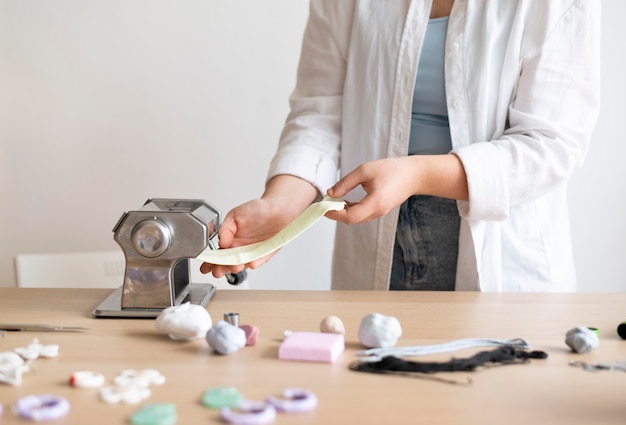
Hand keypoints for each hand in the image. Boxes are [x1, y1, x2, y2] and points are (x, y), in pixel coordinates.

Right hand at [200, 198, 292, 277]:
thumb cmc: (258, 209)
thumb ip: (225, 228)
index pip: (220, 254)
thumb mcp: (235, 215)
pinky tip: (251, 263)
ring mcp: (254, 252)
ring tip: (233, 267)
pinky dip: (257, 261)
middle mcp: (242, 248)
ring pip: (244, 263)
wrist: (279, 207)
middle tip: (217, 272)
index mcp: (232, 240)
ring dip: (238, 266)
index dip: (212, 262)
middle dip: (223, 268)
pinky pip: (261, 258)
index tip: (206, 267)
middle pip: (230, 262)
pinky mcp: (267, 252)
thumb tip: (221, 242)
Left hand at [325, 154, 467, 223]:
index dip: (334, 213)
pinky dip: (352, 209)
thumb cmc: (393, 169)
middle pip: (352, 220)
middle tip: (326, 202)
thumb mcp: (365, 171)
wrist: (415, 174)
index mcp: (375, 202)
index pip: (350, 216)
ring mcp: (380, 212)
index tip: (324, 206)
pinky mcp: (381, 210)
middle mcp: (378, 211)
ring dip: (343, 211)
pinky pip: (363, 214)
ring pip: (357, 218)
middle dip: (336, 212)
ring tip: (334, 199)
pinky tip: (345, 200)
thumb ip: (346, 183)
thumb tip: (330, 193)